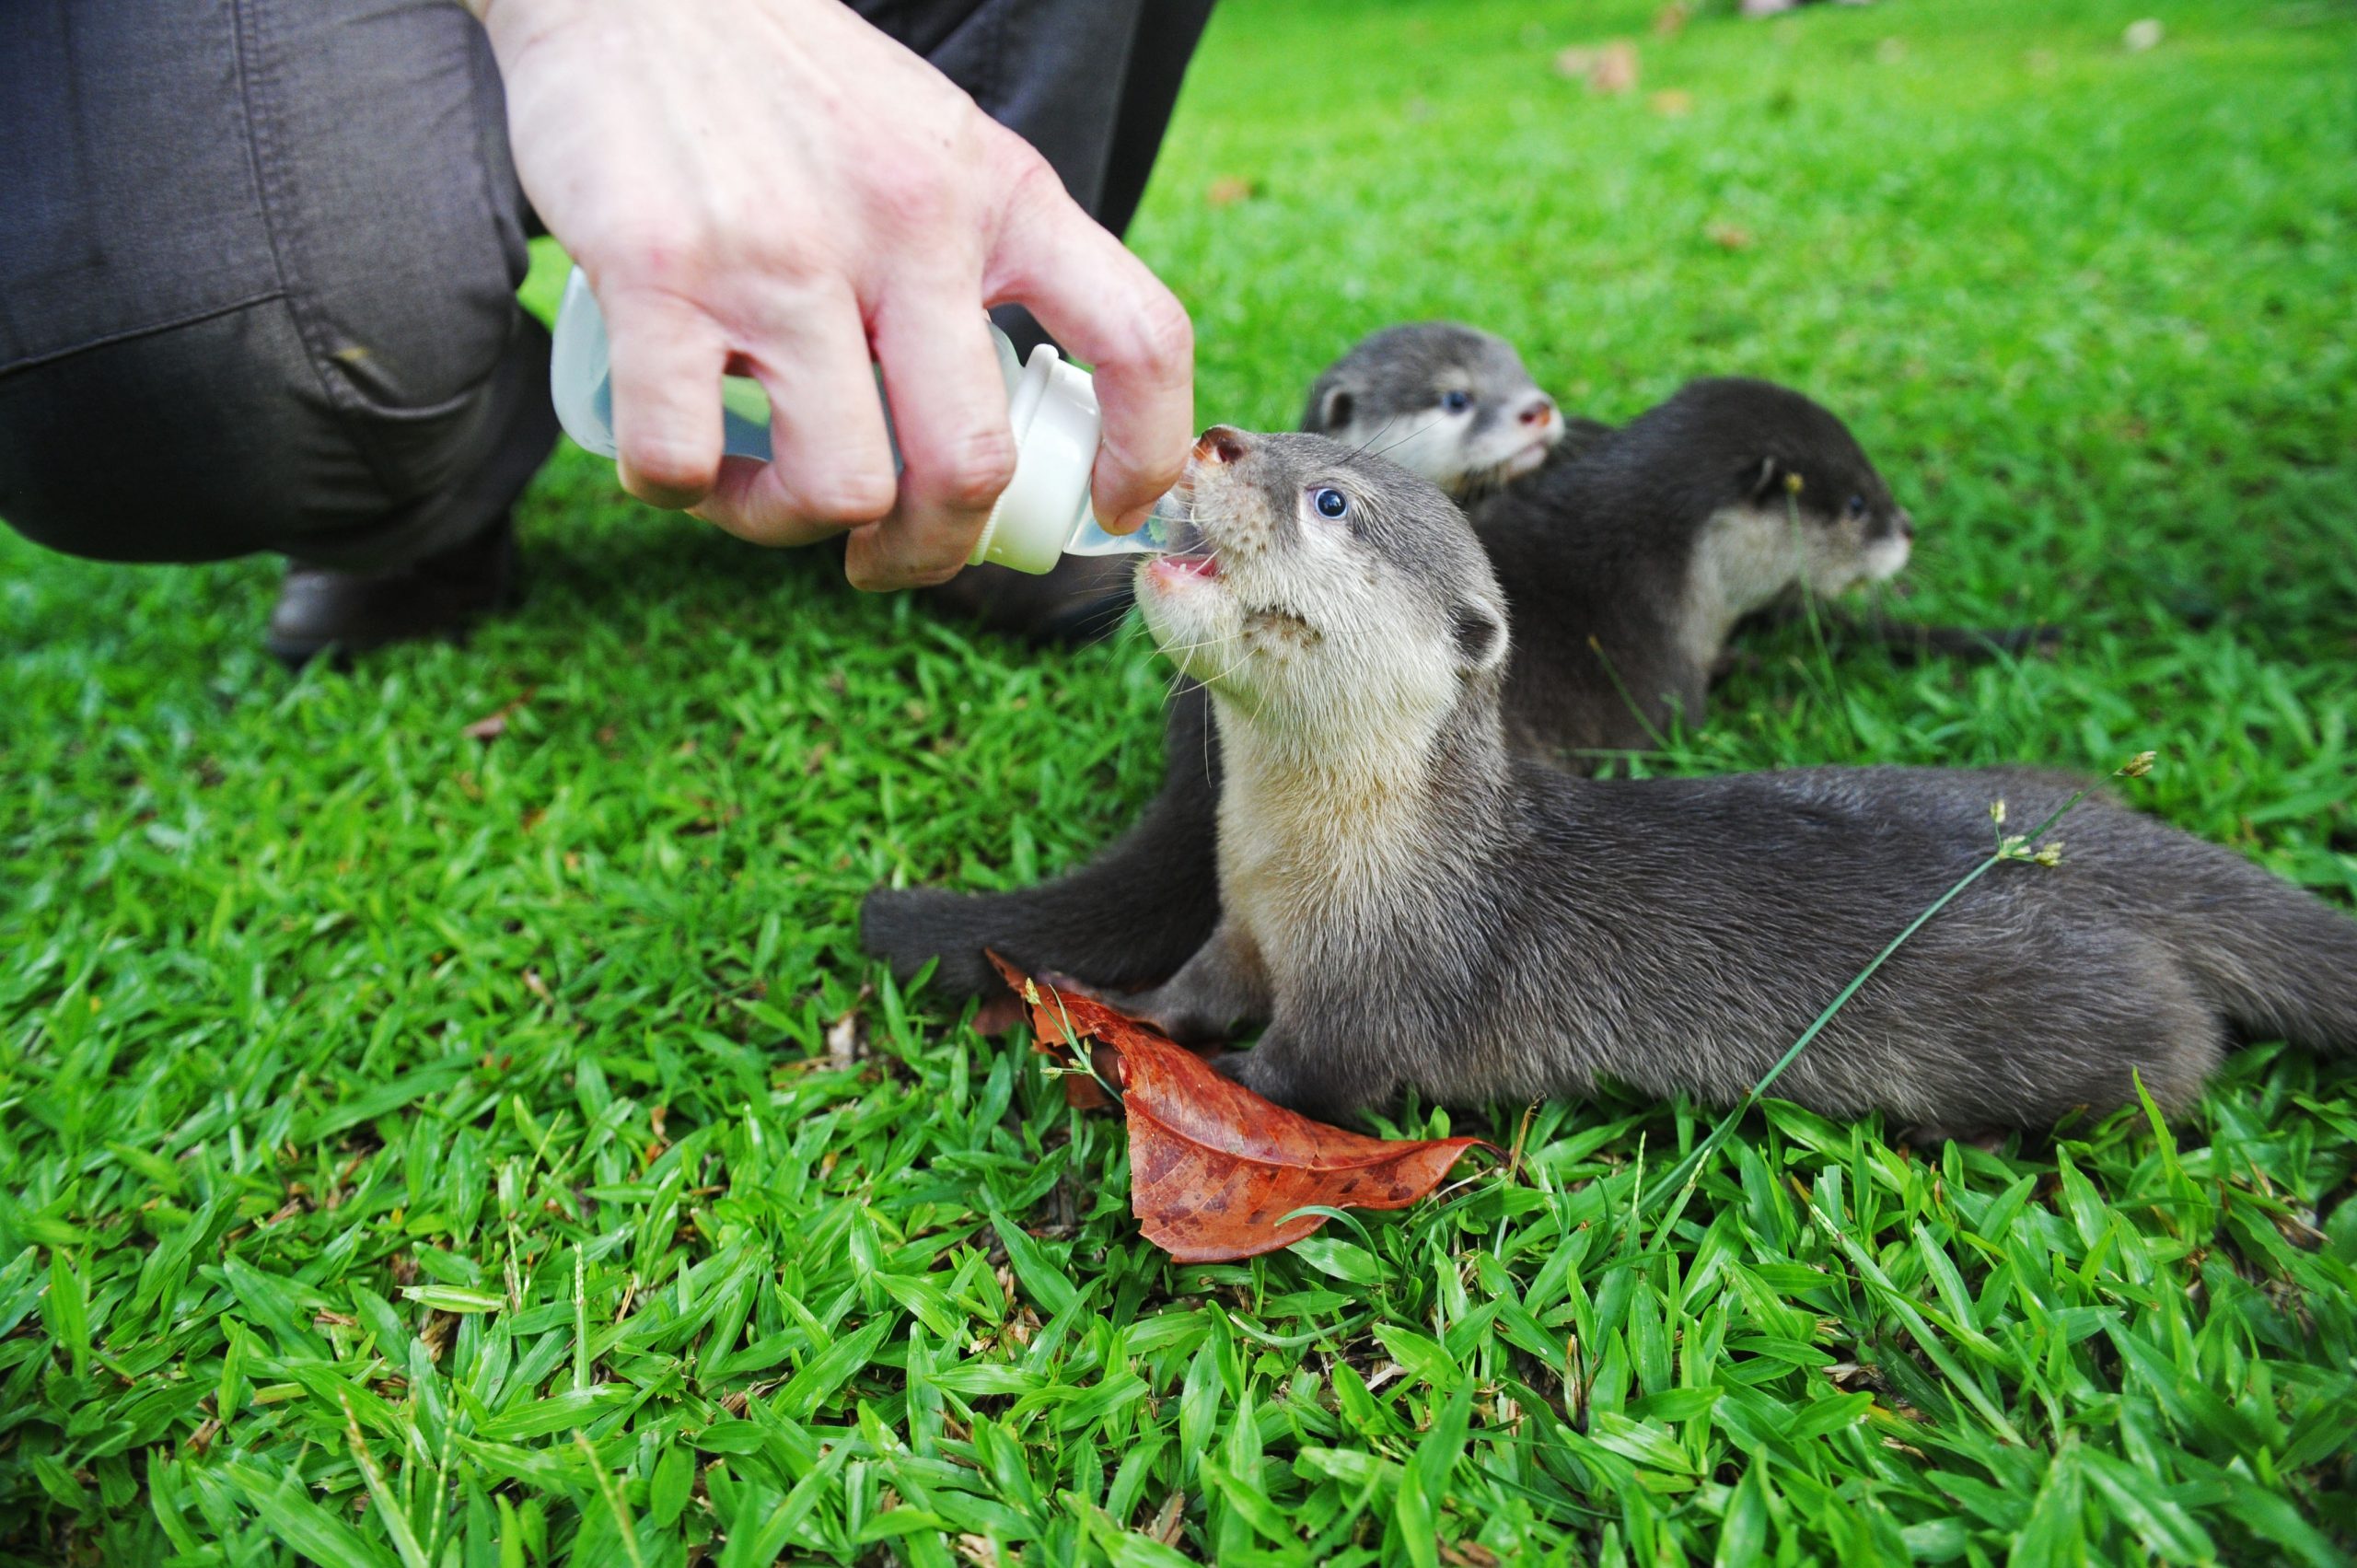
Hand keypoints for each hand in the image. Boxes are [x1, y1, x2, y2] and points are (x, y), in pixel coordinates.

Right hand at [474, 0, 1193, 587]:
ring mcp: (782, 254)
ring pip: (838, 487)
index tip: (1109, 508)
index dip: (1147, 453)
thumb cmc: (798, 93)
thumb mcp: (937, 150)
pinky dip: (679, 490)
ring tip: (761, 487)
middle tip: (885, 554)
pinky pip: (683, 459)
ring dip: (793, 526)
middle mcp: (908, 225)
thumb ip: (985, 262)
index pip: (1138, 337)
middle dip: (930, 551)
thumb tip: (1012, 426)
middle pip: (970, 465)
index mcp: (1001, 193)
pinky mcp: (659, 273)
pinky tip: (684, 451)